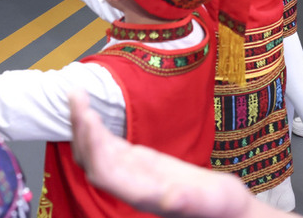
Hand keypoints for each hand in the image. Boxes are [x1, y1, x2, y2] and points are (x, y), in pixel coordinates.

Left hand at [68, 90, 259, 217]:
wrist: (226, 212)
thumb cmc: (220, 209)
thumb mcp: (210, 203)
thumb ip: (186, 200)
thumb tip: (169, 197)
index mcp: (140, 194)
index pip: (103, 172)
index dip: (92, 146)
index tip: (88, 116)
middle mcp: (130, 185)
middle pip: (92, 160)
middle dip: (81, 129)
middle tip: (76, 94)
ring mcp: (132, 174)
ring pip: (97, 152)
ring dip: (84, 126)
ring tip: (77, 95)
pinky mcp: (139, 164)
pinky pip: (109, 147)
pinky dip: (98, 129)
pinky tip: (92, 113)